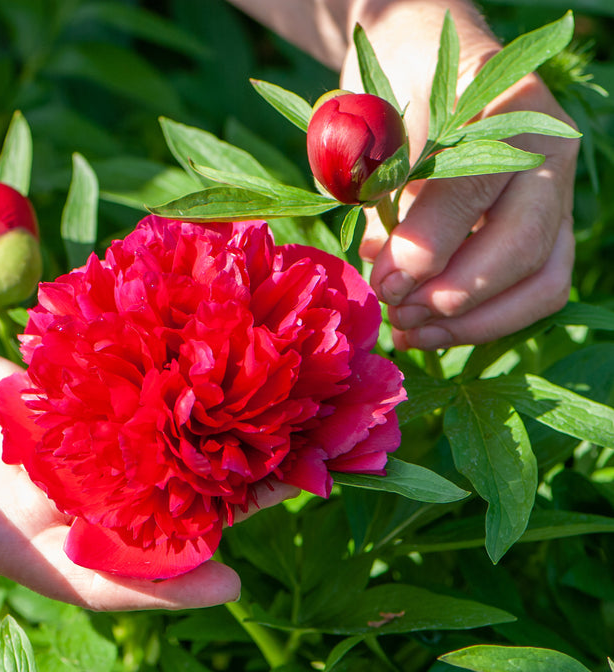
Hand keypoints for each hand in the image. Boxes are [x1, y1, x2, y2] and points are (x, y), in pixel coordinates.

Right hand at [0, 319, 251, 610]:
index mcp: (6, 535)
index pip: (94, 575)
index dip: (158, 585)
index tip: (227, 582)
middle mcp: (41, 502)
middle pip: (136, 521)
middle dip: (205, 516)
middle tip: (282, 492)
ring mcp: (50, 452)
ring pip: (135, 462)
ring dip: (193, 453)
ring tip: (267, 433)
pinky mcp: (48, 403)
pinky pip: (109, 403)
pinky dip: (151, 395)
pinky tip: (200, 371)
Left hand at [345, 17, 578, 349]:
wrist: (420, 73)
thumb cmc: (396, 96)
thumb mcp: (381, 131)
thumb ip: (384, 193)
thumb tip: (383, 266)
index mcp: (511, 114)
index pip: (475, 191)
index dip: (427, 246)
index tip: (383, 279)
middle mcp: (550, 158)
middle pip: (522, 247)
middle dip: (452, 294)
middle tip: (395, 309)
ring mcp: (554, 201)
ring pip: (541, 282)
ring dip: (473, 322)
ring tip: (407, 331)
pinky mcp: (544, 238)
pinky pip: (532, 293)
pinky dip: (481, 324)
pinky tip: (426, 334)